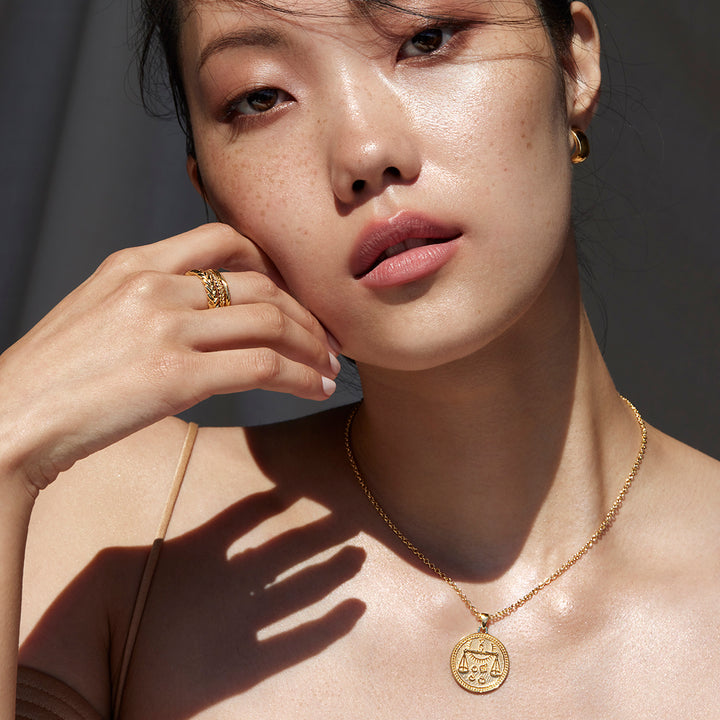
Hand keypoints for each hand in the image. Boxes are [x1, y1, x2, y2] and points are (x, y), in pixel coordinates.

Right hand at [0, 223, 339, 492]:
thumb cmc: (55, 378)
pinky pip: (263, 367)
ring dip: (312, 348)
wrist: (10, 419)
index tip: (296, 297)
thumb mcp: (99, 314)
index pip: (226, 239)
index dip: (275, 266)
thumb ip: (152, 302)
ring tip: (330, 371)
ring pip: (271, 322)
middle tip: (329, 340)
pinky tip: (316, 389)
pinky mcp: (176, 376)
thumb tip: (205, 317)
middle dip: (306, 314)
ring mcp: (165, 328)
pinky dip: (300, 377)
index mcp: (135, 263)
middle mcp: (154, 285)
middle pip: (261, 284)